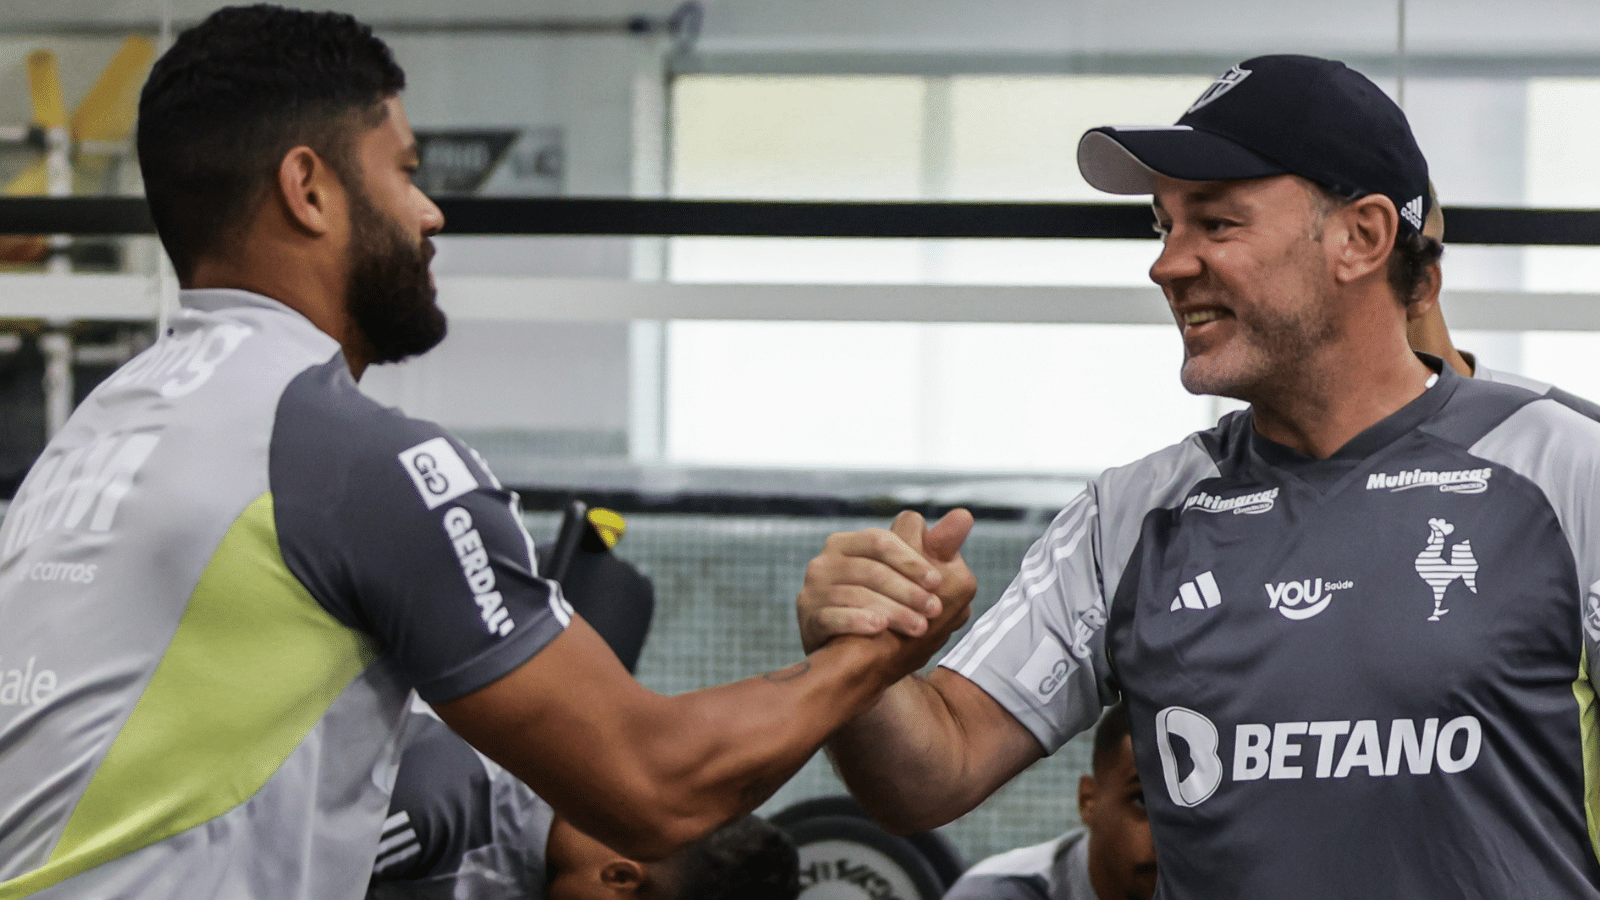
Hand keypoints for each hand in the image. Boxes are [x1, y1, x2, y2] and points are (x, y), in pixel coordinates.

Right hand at [797, 509, 976, 653]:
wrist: (857, 661)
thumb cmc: (889, 609)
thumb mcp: (913, 578)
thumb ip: (937, 547)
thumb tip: (965, 515)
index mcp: (849, 543)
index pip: (882, 541)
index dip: (912, 561)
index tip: (938, 583)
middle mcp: (825, 562)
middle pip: (872, 570)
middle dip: (908, 591)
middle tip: (935, 610)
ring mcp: (813, 589)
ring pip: (857, 593)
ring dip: (893, 610)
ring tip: (919, 628)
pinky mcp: (807, 618)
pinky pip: (832, 616)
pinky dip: (858, 621)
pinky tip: (880, 629)